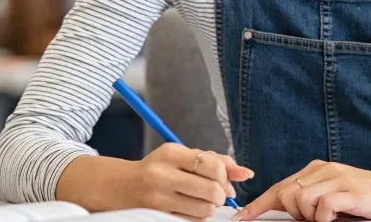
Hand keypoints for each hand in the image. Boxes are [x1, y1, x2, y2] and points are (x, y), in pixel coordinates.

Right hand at [124, 143, 253, 221]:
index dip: (224, 175)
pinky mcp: (160, 216)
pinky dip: (199, 215)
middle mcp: (163, 175)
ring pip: (206, 209)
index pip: (212, 166)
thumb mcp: (183, 156)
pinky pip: (194, 220)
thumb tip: (246, 173)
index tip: (221, 178)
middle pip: (212, 191)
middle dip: (220, 193)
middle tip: (213, 191)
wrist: (125, 185)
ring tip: (200, 199)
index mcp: (171, 154)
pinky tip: (190, 207)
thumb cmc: (160, 167)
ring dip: (209, 206)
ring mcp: (160, 199)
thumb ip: (216, 161)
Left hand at [236, 161, 370, 221]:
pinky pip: (322, 207)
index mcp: (316, 170)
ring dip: (310, 218)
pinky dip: (324, 218)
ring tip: (330, 219)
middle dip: (291, 214)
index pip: (279, 187)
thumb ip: (312, 201)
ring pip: (301, 201)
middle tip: (314, 220)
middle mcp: (324, 169)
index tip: (242, 217)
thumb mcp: (335, 198)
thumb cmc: (368, 201)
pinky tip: (337, 218)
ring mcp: (337, 178)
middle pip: (285, 194)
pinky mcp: (351, 191)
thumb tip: (286, 213)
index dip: (258, 204)